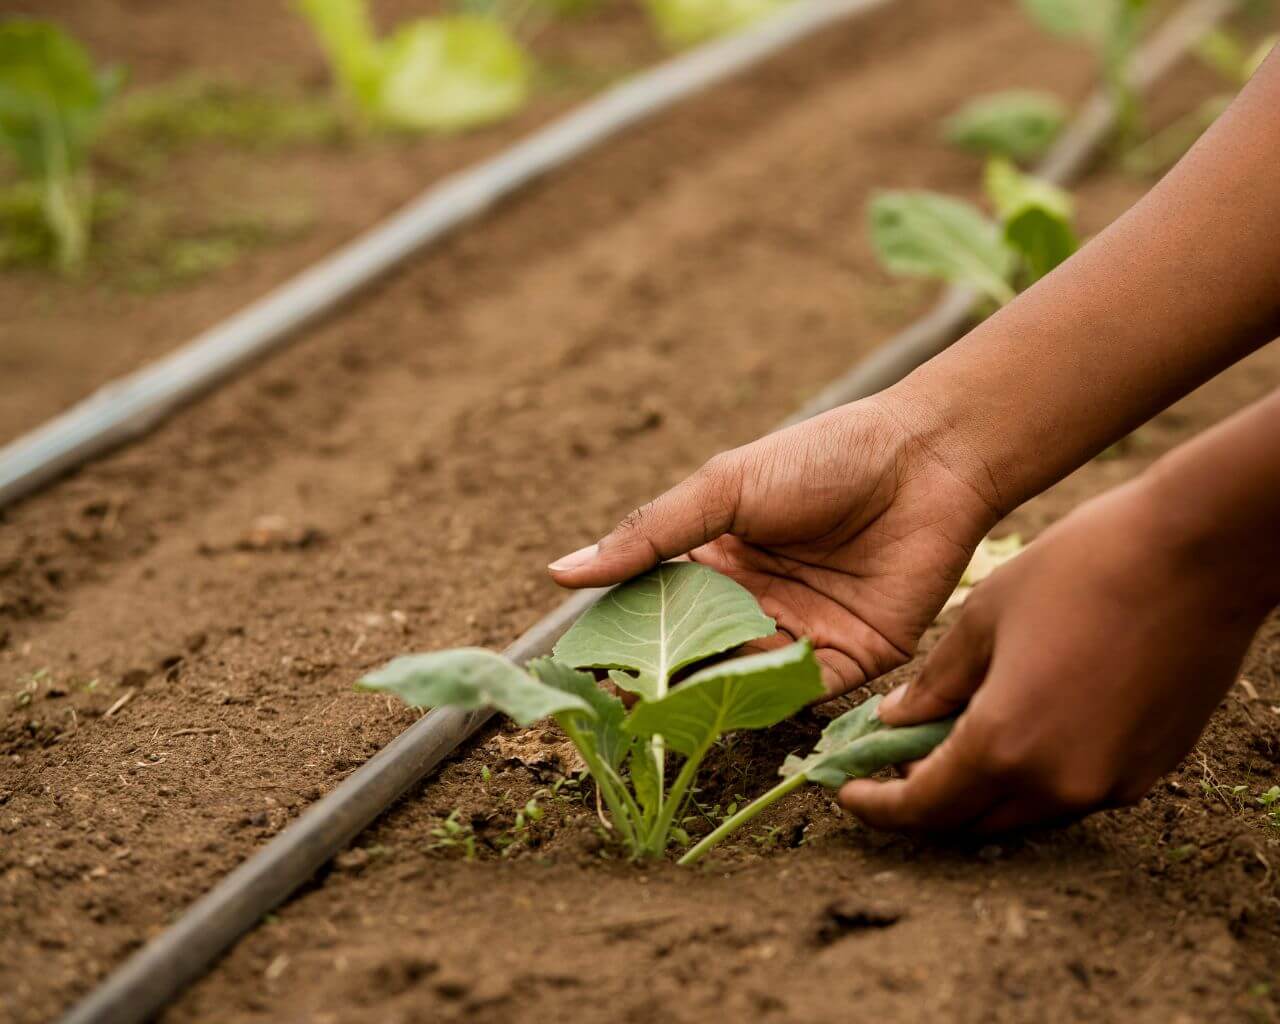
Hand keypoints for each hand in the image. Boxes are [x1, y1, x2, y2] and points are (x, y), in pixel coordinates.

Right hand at [548, 396, 999, 695]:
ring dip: (711, 691)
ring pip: (742, 680)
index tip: (590, 665)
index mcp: (717, 563)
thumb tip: (560, 573)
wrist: (924, 458)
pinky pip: (802, 691)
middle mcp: (754, 605)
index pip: (657, 612)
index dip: (625, 639)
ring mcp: (801, 633)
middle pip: (696, 655)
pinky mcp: (852, 658)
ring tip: (675, 698)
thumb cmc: (821, 458)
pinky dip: (772, 696)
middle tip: (624, 700)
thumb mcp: (724, 489)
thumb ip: (649, 535)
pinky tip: (742, 693)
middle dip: (662, 678)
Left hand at [839, 474, 1269, 832]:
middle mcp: (1061, 783)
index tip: (846, 793)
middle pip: (972, 821)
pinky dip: (1030, 776)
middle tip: (890, 767)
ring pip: (1022, 811)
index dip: (879, 807)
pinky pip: (1071, 791)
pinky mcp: (1149, 770)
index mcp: (1007, 745)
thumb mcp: (983, 618)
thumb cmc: (1082, 570)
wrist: (1199, 553)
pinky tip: (1014, 730)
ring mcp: (1112, 783)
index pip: (924, 807)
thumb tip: (893, 721)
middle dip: (924, 803)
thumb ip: (935, 683)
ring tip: (945, 743)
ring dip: (978, 791)